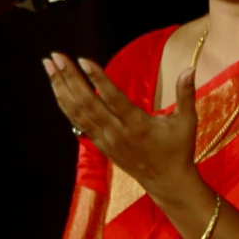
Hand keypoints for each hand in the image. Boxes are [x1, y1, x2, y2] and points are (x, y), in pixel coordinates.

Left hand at [42, 52, 198, 199]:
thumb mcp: (187, 121)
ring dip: (61, 87)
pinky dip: (65, 104)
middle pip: (87, 103)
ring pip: (78, 112)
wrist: (167, 182)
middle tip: (55, 56)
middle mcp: (117, 132)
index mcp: (138, 126)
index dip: (98, 80)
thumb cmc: (179, 148)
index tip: (83, 60)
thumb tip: (189, 68)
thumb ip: (186, 93)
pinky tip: (56, 88)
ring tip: (48, 65)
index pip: (114, 99)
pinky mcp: (100, 144)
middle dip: (69, 77)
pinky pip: (78, 121)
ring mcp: (106, 139)